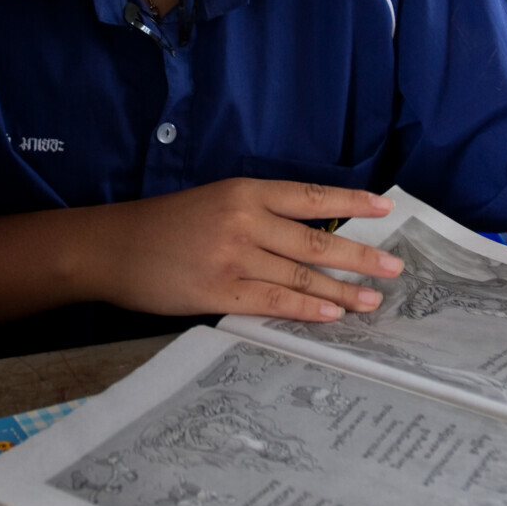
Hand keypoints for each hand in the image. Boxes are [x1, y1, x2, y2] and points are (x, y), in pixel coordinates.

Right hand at [85, 179, 400, 321]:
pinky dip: (306, 308)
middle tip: (393, 267)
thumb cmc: (164, 225)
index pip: (310, 195)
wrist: (113, 246)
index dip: (352, 200)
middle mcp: (244, 219)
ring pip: (300, 273)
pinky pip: (274, 300)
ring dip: (341, 290)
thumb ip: (257, 215)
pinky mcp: (219, 290)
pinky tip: (331, 315)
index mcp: (244, 191)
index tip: (385, 209)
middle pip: (316, 238)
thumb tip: (309, 239)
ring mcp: (233, 255)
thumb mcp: (214, 203)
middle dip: (360, 255)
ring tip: (372, 300)